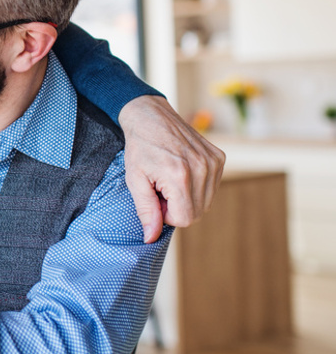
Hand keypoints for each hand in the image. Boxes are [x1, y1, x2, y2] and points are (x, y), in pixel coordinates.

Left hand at [119, 95, 224, 241]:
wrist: (150, 116)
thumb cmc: (139, 147)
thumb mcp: (134, 180)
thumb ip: (146, 210)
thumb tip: (151, 238)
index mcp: (180, 176)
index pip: (184, 219)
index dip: (166, 215)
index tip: (155, 197)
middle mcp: (202, 169)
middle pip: (197, 213)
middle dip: (177, 207)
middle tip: (160, 188)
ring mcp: (214, 162)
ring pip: (206, 202)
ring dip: (187, 197)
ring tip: (169, 178)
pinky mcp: (219, 157)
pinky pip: (211, 187)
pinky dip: (196, 186)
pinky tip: (181, 171)